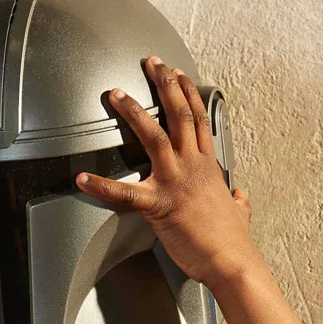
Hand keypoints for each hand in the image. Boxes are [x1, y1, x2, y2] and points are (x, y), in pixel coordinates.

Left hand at [75, 55, 258, 285]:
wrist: (230, 260)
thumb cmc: (232, 241)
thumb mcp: (240, 214)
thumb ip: (238, 202)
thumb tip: (240, 198)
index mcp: (208, 166)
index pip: (199, 119)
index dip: (187, 93)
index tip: (178, 74)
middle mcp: (192, 166)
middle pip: (179, 114)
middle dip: (164, 84)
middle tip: (151, 63)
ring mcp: (175, 182)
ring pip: (153, 136)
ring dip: (133, 112)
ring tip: (117, 94)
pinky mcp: (158, 205)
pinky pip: (124, 193)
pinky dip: (100, 186)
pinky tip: (82, 177)